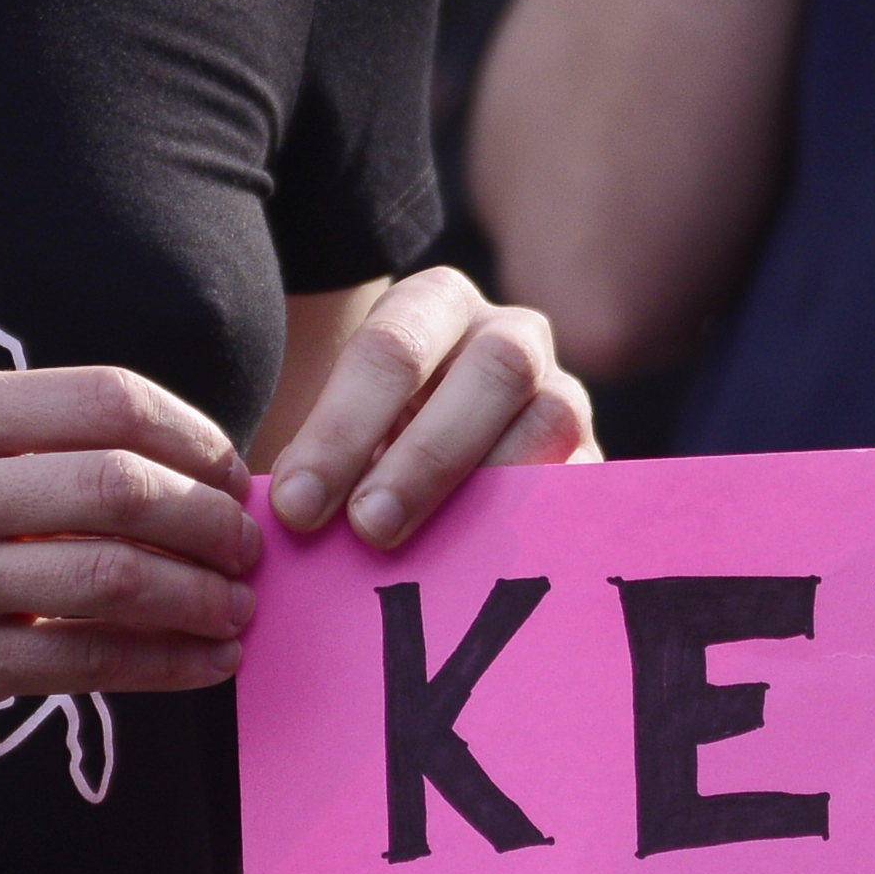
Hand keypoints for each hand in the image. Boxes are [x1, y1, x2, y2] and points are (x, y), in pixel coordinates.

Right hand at [0, 364, 263, 775]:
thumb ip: (31, 453)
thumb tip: (186, 473)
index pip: (107, 398)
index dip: (193, 436)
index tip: (228, 473)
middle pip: (124, 485)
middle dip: (211, 521)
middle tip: (247, 550)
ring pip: (114, 576)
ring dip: (201, 596)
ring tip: (237, 610)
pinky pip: (86, 659)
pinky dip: (165, 663)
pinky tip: (204, 664)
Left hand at [256, 268, 598, 552]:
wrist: (437, 459)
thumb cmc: (366, 447)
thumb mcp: (336, 437)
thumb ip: (315, 467)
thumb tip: (281, 528)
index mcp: (434, 306)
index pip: (394, 346)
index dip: (342, 427)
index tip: (297, 507)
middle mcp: (509, 336)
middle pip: (496, 368)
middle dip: (427, 455)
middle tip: (368, 528)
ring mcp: (563, 393)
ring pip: (553, 419)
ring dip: (487, 488)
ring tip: (430, 552)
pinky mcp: (593, 459)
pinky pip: (583, 485)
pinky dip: (537, 524)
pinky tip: (483, 567)